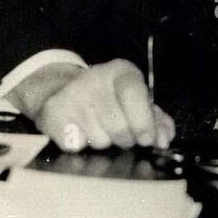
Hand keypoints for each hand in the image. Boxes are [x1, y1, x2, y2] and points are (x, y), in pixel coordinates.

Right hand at [8, 59, 175, 151]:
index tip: (147, 140)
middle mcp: (94, 78)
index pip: (135, 94)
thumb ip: (155, 119)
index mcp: (120, 71)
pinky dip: (81, 146)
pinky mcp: (52, 114)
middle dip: (125, 138)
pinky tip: (79, 131)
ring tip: (98, 128)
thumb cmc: (108, 98)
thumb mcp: (135, 100)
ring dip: (103, 141)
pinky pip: (77, 146)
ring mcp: (71, 95)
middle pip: (119, 126)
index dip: (144, 121)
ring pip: (100, 140)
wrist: (60, 90)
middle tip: (122, 134)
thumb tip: (164, 139)